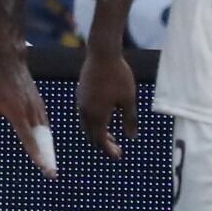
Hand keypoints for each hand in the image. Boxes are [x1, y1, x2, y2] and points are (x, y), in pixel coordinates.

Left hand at [0, 44, 57, 174]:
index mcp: (17, 113)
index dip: (36, 155)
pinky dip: (47, 138)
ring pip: (46, 134)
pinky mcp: (40, 104)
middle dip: (47, 158)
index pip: (29, 139)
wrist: (9, 61)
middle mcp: (31, 112)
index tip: (44, 168)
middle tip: (52, 175)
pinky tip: (47, 147)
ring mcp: (38, 108)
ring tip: (50, 165)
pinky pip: (45, 125)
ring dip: (49, 150)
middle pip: (41, 140)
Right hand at [76, 35, 138, 156]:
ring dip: (98, 133)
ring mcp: (81, 103)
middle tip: (117, 149)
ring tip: (112, 137)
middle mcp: (85, 112)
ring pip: (87, 125)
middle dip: (103, 144)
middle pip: (91, 135)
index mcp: (97, 115)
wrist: (102, 54)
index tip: (118, 156)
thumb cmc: (119, 77)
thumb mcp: (129, 100)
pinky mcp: (80, 94)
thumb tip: (131, 137)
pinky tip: (104, 118)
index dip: (109, 150)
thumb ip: (129, 120)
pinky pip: (85, 115)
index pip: (101, 140)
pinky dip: (94, 123)